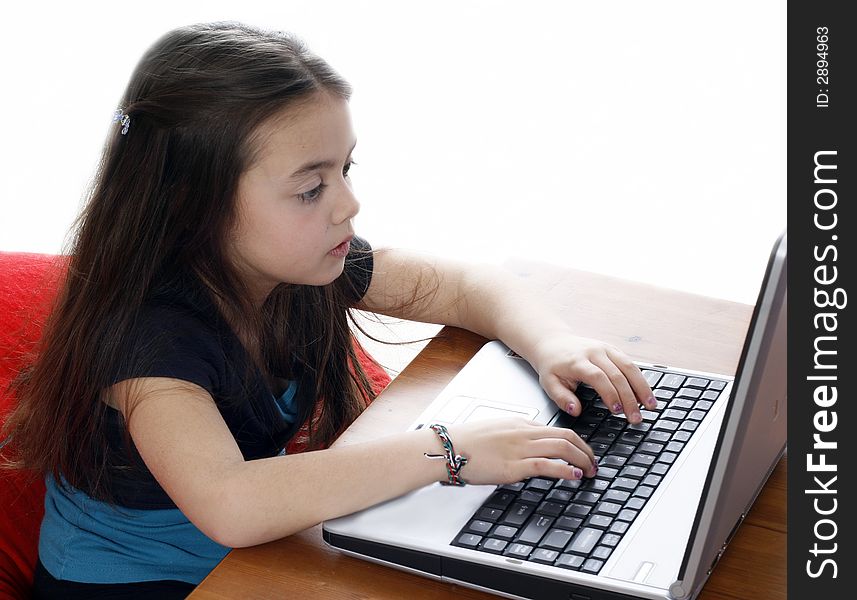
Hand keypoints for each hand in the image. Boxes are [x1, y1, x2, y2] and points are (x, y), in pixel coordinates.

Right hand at [447, 417, 596, 483]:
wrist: (448, 447)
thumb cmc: (466, 441)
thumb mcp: (496, 431)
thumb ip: (515, 436)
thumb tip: (530, 447)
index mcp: (520, 423)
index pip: (557, 429)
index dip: (576, 442)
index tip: (583, 453)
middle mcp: (523, 432)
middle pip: (566, 436)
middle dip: (585, 450)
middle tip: (594, 463)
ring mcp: (519, 448)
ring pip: (561, 447)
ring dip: (581, 459)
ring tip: (589, 471)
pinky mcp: (513, 465)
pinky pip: (546, 464)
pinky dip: (564, 469)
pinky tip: (573, 475)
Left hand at [531, 334, 654, 423]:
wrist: (553, 342)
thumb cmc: (552, 365)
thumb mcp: (549, 383)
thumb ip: (561, 398)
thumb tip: (575, 411)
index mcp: (577, 361)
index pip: (598, 377)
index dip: (610, 394)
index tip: (617, 411)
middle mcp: (594, 352)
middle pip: (617, 374)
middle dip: (629, 398)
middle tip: (636, 417)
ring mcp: (605, 348)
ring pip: (629, 366)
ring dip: (642, 387)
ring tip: (651, 405)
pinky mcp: (613, 349)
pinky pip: (630, 363)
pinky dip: (640, 379)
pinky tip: (646, 393)